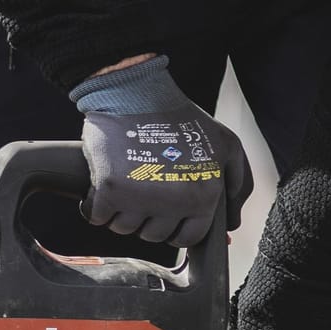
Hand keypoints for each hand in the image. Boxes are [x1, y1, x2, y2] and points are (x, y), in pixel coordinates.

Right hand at [70, 54, 251, 247]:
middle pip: (153, 235)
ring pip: (123, 228)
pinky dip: (93, 205)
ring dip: (119, 212)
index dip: (174, 226)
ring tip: (124, 184)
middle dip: (146, 218)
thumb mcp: (226, 145)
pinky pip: (96, 217)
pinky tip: (101, 186)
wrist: (135, 93)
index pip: (188, 236)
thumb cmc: (180, 117)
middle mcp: (175, 201)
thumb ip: (237, 184)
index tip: (164, 211)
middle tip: (142, 190)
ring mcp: (140, 198)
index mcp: (205, 194)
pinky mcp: (109, 191)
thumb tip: (232, 224)